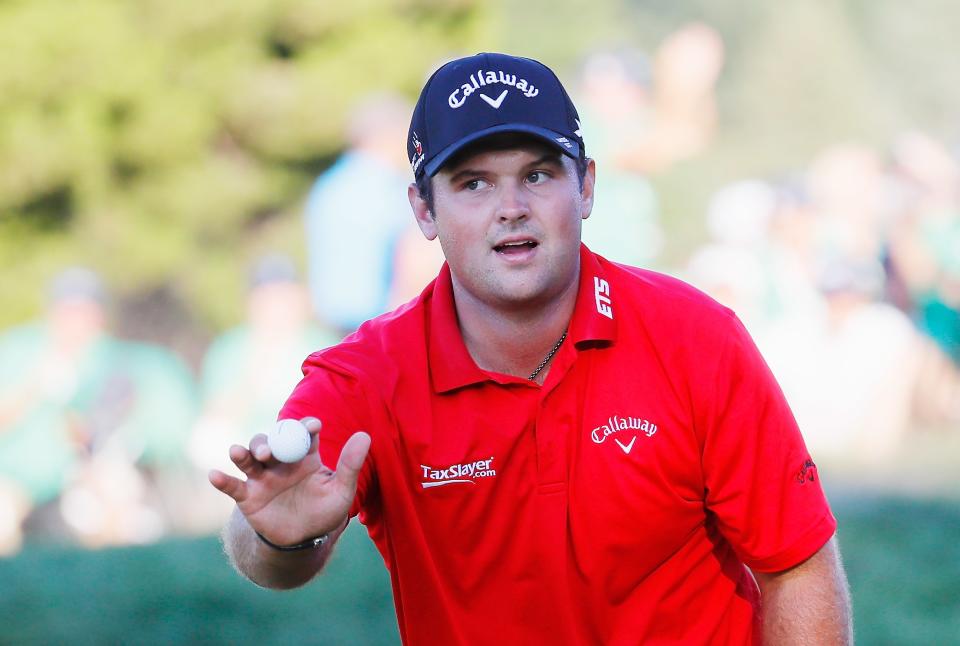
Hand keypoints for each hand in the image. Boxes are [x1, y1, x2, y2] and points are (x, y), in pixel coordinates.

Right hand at [208, 417, 369, 545]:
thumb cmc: (325, 510)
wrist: (303, 539)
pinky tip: (213, 475)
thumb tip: (365, 435)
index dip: (306, 427)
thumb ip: (349, 465)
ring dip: (243, 454)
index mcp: (305, 456)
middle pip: (271, 443)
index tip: (313, 425)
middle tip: (271, 451)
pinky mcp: (248, 497)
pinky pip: (233, 486)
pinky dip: (222, 480)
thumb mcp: (341, 490)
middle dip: (268, 443)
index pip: (303, 435)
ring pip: (249, 459)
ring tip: (237, 452)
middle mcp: (281, 462)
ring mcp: (262, 478)